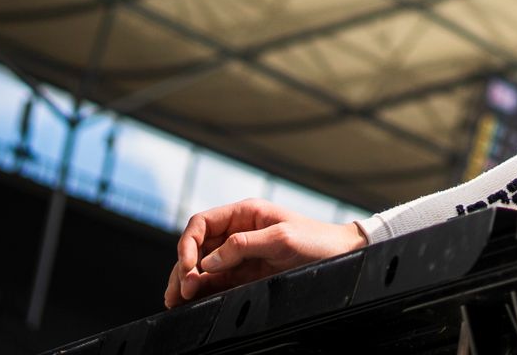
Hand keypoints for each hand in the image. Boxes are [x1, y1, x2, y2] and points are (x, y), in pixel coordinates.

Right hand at [163, 199, 367, 308]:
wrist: (340, 257)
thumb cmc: (316, 240)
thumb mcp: (282, 238)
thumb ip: (243, 246)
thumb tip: (209, 261)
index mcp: (244, 214)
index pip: (201, 224)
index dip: (188, 245)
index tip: (190, 269)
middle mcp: (237, 232)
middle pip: (196, 248)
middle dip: (183, 268)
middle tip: (178, 294)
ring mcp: (239, 255)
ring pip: (202, 268)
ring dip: (186, 282)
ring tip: (176, 302)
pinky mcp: (244, 275)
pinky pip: (216, 282)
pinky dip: (200, 291)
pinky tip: (190, 302)